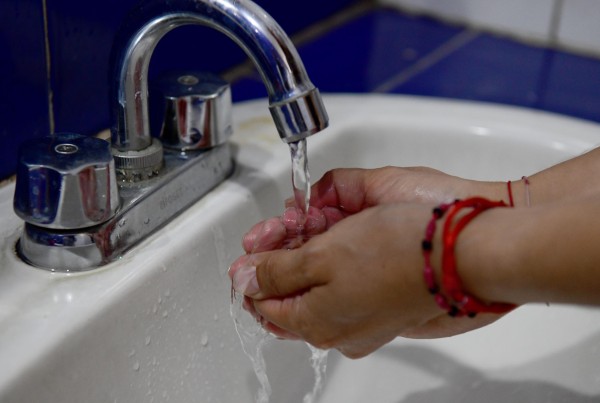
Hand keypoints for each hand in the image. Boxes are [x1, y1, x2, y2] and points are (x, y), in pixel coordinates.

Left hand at [230, 203, 503, 357]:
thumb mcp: (320, 257)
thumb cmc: (392, 253)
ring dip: (304, 257)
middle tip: (280, 228)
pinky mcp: (381, 307)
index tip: (253, 245)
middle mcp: (337, 332)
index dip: (251, 274)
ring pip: (316, 290)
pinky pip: (341, 288)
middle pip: (290, 298)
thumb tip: (244, 283)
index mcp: (315, 324)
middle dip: (278, 260)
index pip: (263, 305)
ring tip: (308, 225)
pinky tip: (335, 240)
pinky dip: (331, 263)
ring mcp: (362, 322)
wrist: (456, 254)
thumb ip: (276, 273)